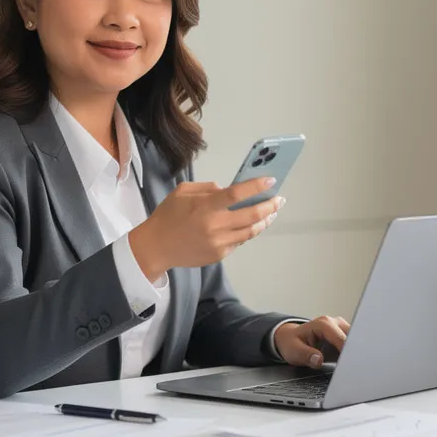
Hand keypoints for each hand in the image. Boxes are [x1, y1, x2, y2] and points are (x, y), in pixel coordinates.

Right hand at [128, 177, 283, 277]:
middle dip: (269, 205)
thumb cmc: (168, 215)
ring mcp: (219, 242)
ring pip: (251, 231)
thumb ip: (207, 188)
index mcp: (205, 206)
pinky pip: (240, 241)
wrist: (156, 247)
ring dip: (264, 220)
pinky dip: (248, 232)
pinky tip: (252, 225)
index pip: (237, 194)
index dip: (256, 187)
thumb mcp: (182, 192)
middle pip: (251, 214)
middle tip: (279, 199)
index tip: (271, 181)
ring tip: (272, 212)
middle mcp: (215, 225)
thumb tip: (229, 189)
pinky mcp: (219, 254)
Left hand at [273, 316, 350, 368]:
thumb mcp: (294, 351)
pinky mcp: (344, 336)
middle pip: (353, 336)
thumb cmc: (291, 343)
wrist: (290, 338)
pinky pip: (354, 345)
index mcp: (323, 324)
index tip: (349, 364)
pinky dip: (353, 355)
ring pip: (357, 340)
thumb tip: (318, 360)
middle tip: (353, 367)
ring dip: (355, 353)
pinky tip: (350, 364)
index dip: (347, 352)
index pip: (341, 338)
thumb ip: (306, 355)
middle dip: (354, 352)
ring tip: (351, 366)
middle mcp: (335, 323)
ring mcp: (341, 328)